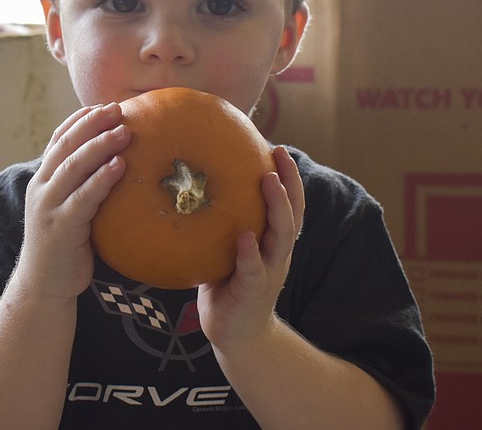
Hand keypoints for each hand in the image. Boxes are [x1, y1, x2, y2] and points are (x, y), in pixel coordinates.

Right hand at [15, 103, 130, 301]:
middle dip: (92, 124)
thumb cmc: (65, 245)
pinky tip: (120, 165)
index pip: (58, 139)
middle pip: (66, 146)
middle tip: (117, 109)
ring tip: (123, 131)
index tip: (102, 105)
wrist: (43, 285)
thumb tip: (117, 162)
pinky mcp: (60, 227)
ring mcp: (48, 207)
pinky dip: (102, 178)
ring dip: (99, 145)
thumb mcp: (69, 208)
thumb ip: (83, 185)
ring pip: (73, 167)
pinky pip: (84, 197)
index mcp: (42, 180)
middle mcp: (41, 188)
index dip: (79, 120)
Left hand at [197, 145, 303, 350]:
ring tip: (268, 181)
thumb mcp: (225, 249)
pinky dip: (250, 253)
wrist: (236, 334)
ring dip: (277, 207)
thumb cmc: (227, 284)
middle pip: (292, 212)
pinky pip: (254, 269)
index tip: (278, 148)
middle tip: (278, 155)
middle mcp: (277, 252)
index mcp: (272, 241)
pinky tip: (244, 237)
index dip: (287, 176)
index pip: (287, 203)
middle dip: (289, 182)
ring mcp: (269, 271)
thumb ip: (219, 223)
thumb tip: (189, 186)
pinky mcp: (254, 291)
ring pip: (281, 236)